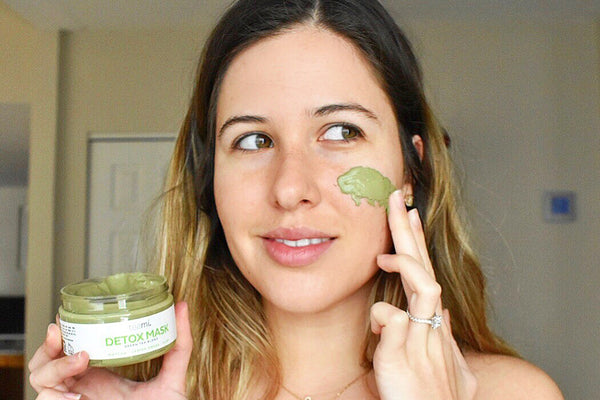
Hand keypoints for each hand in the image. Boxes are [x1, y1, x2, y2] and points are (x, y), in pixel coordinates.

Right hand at [29, 302, 192, 399]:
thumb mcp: (171, 377)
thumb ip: (179, 345)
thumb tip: (182, 308)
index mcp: (99, 374)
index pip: (68, 349)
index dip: (62, 332)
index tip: (68, 316)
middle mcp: (80, 386)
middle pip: (45, 360)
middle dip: (49, 344)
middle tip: (62, 334)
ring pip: (39, 378)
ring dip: (54, 366)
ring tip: (80, 360)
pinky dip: (52, 395)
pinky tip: (74, 392)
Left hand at [370, 191, 476, 398]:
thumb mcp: (434, 365)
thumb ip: (430, 338)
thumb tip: (422, 315)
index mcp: (434, 327)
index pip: (427, 275)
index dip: (418, 245)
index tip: (409, 216)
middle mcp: (434, 329)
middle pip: (427, 270)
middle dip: (411, 233)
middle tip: (398, 200)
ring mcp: (424, 341)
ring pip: (426, 287)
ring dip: (407, 261)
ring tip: (387, 247)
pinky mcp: (405, 356)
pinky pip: (396, 320)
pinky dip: (384, 314)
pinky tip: (377, 320)